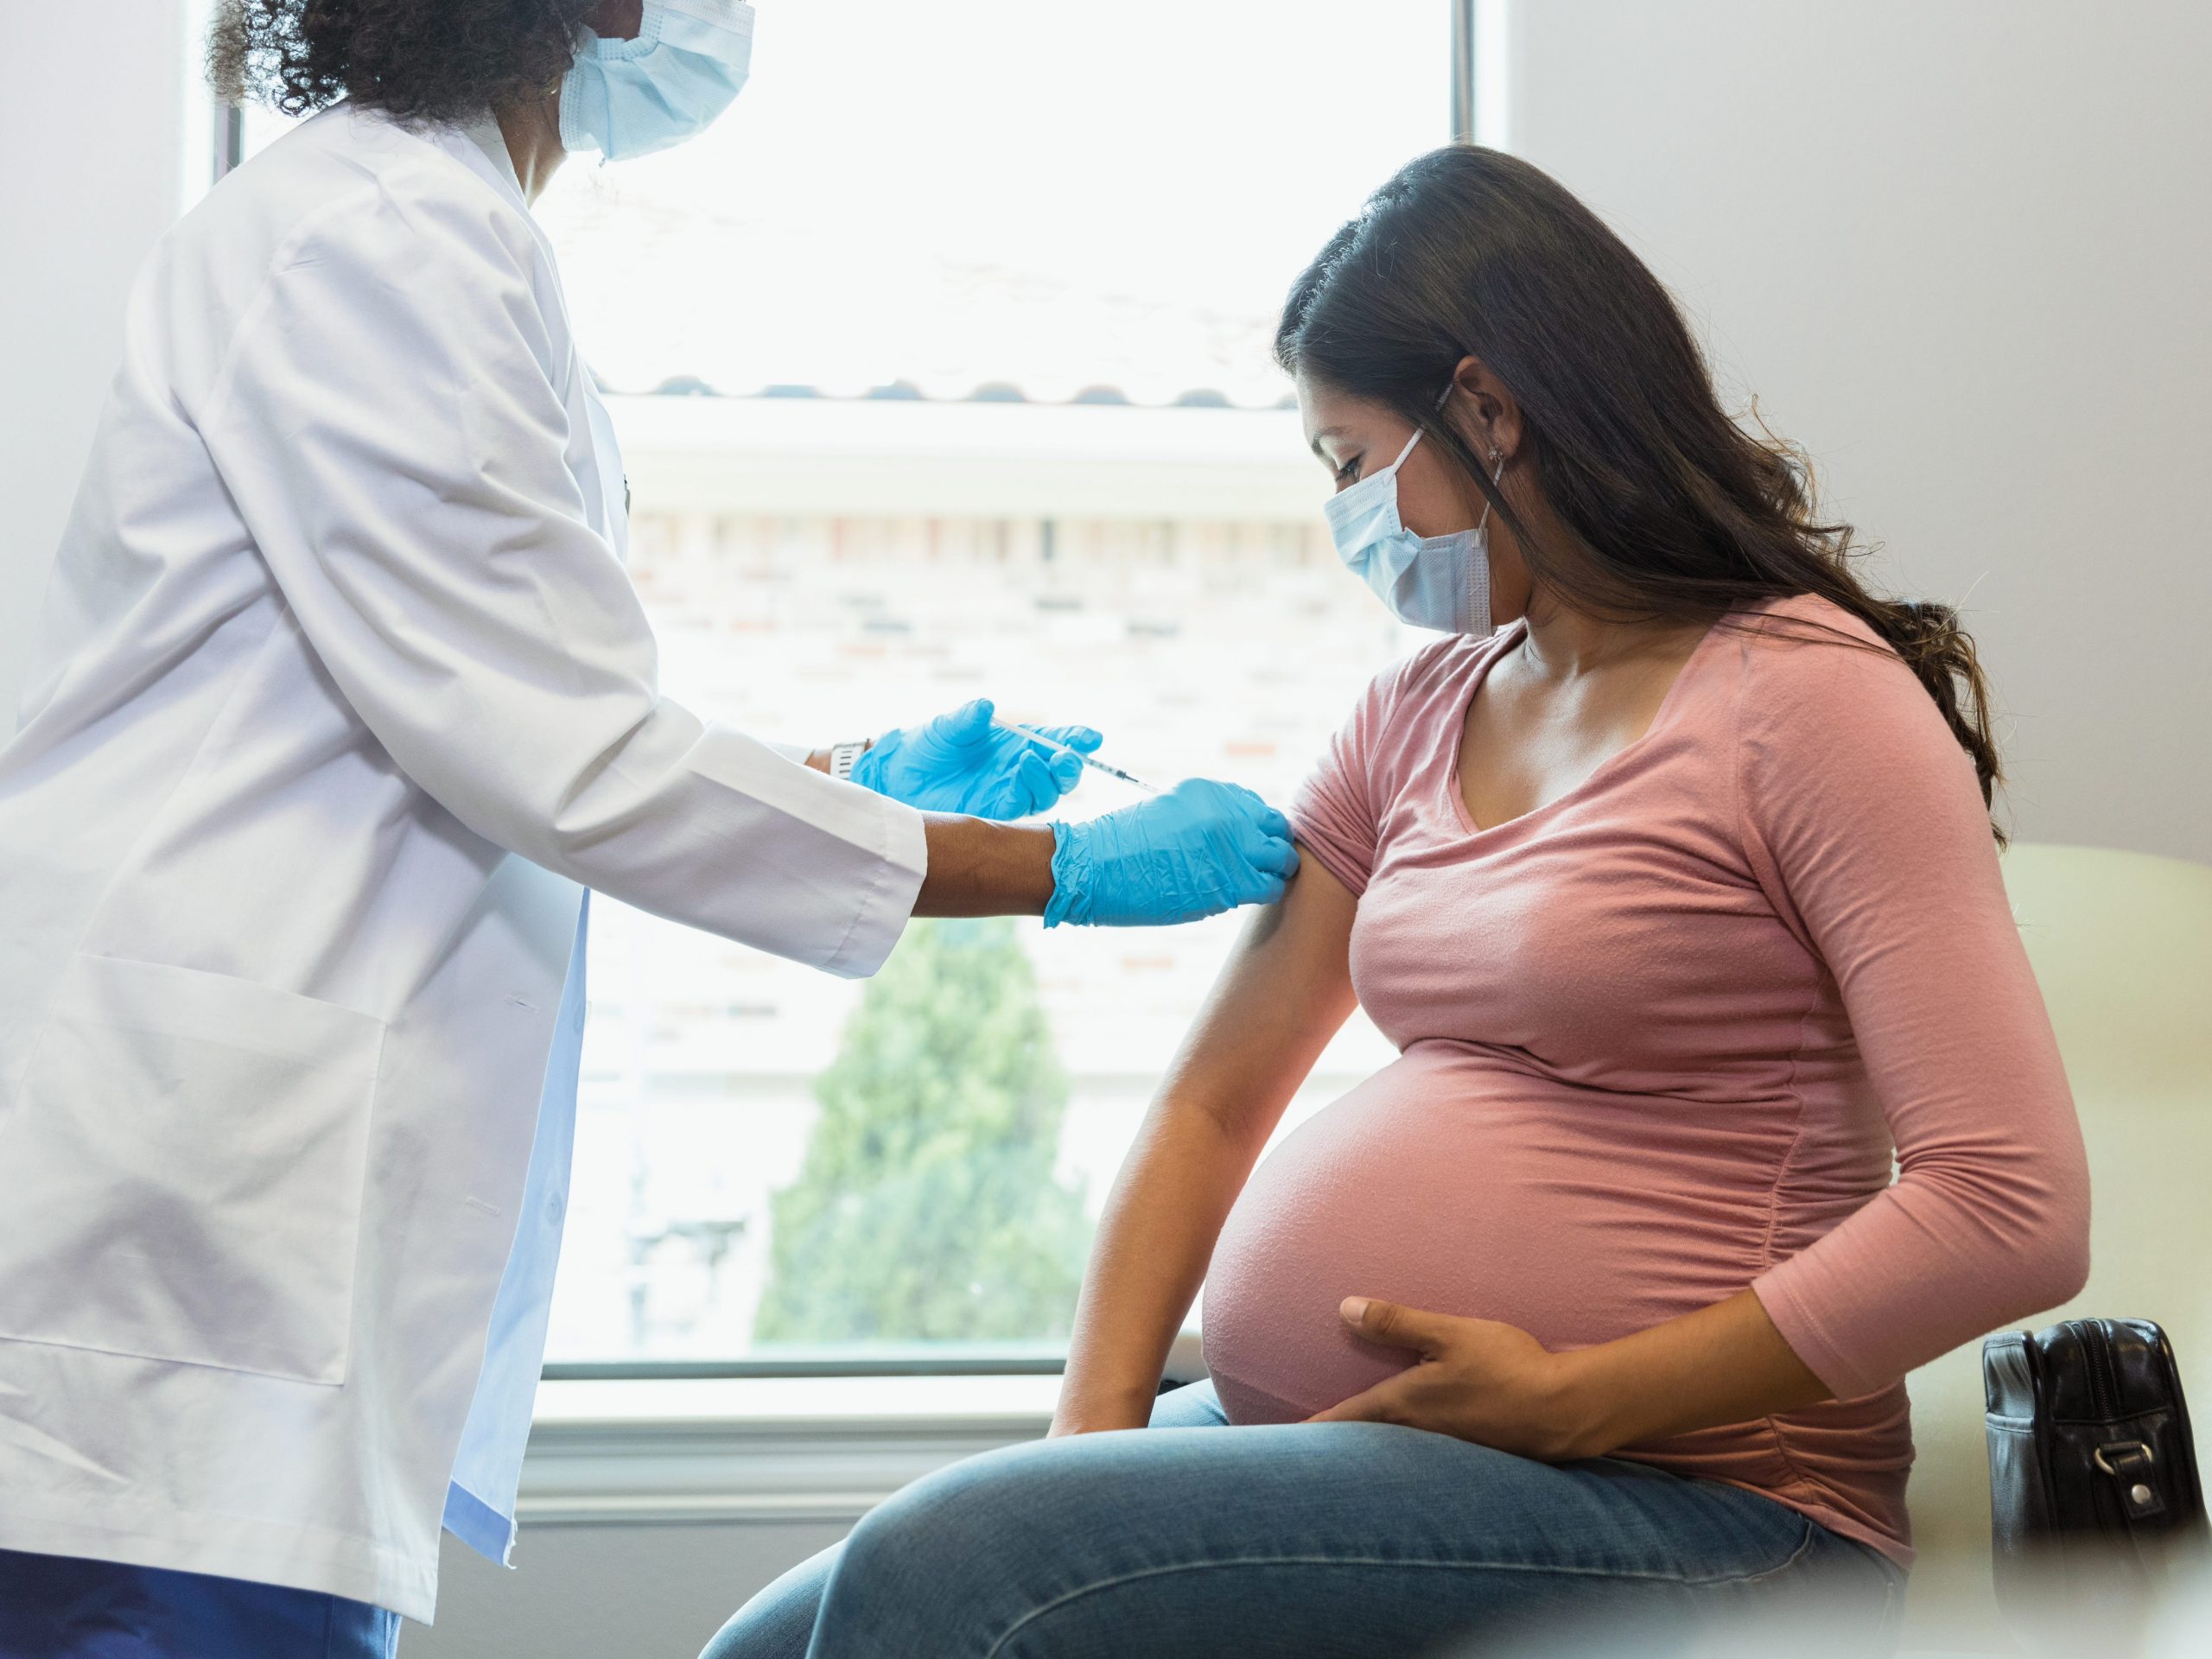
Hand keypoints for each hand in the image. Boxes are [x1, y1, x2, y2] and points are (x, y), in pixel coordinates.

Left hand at [851, 698, 1100, 819]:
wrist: (901, 778)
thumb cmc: (928, 747)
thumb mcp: (947, 727)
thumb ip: (967, 718)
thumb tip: (985, 707)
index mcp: (1016, 742)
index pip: (1054, 741)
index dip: (1076, 739)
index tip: (1092, 738)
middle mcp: (1020, 768)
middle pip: (1060, 772)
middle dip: (1069, 765)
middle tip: (1066, 756)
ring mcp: (1011, 791)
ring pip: (1048, 792)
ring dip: (1048, 777)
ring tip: (1028, 758)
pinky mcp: (997, 811)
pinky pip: (1024, 806)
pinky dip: (1028, 791)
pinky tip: (1017, 775)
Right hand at [1043, 778, 1298, 927]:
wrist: (1095, 868)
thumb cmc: (1120, 847)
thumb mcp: (1167, 814)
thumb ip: (1202, 820)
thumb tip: (1227, 839)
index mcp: (1210, 793)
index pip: (1256, 807)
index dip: (1256, 829)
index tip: (1247, 845)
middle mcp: (1227, 814)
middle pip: (1277, 828)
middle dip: (1273, 846)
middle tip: (1261, 864)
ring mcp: (1233, 846)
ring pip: (1282, 858)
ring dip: (1275, 871)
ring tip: (1258, 882)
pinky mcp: (1232, 881)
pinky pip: (1270, 887)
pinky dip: (1266, 893)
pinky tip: (1247, 897)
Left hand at [1306, 1297, 1598, 1462]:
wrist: (1563, 1411)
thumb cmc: (1505, 1367)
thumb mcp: (1448, 1334)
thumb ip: (1397, 1323)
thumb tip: (1345, 1309)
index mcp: (1404, 1405)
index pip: (1344, 1419)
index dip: (1312, 1428)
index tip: (1283, 1440)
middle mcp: (1418, 1434)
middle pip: (1364, 1443)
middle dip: (1335, 1444)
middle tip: (1306, 1448)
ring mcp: (1444, 1448)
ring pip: (1393, 1451)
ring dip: (1368, 1450)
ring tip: (1347, 1450)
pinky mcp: (1469, 1452)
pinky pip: (1422, 1454)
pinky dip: (1401, 1452)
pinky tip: (1407, 1446)